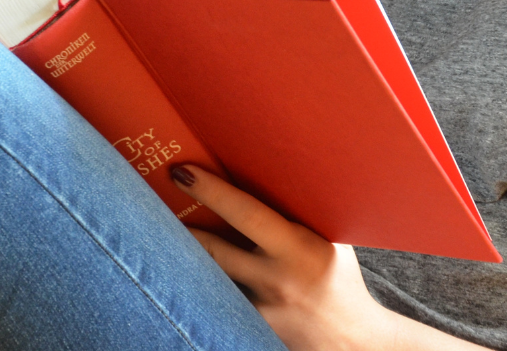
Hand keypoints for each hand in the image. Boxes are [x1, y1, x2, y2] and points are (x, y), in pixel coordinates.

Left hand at [169, 163, 398, 350]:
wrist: (352, 340)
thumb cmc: (341, 278)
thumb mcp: (330, 238)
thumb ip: (302, 214)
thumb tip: (270, 172)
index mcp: (298, 247)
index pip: (246, 213)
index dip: (212, 191)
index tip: (184, 172)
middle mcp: (275, 279)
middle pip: (213, 249)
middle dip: (181, 224)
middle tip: (154, 198)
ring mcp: (260, 309)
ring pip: (209, 279)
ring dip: (184, 258)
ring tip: (159, 237)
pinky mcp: (251, 330)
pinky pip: (218, 302)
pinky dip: (202, 287)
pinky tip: (183, 277)